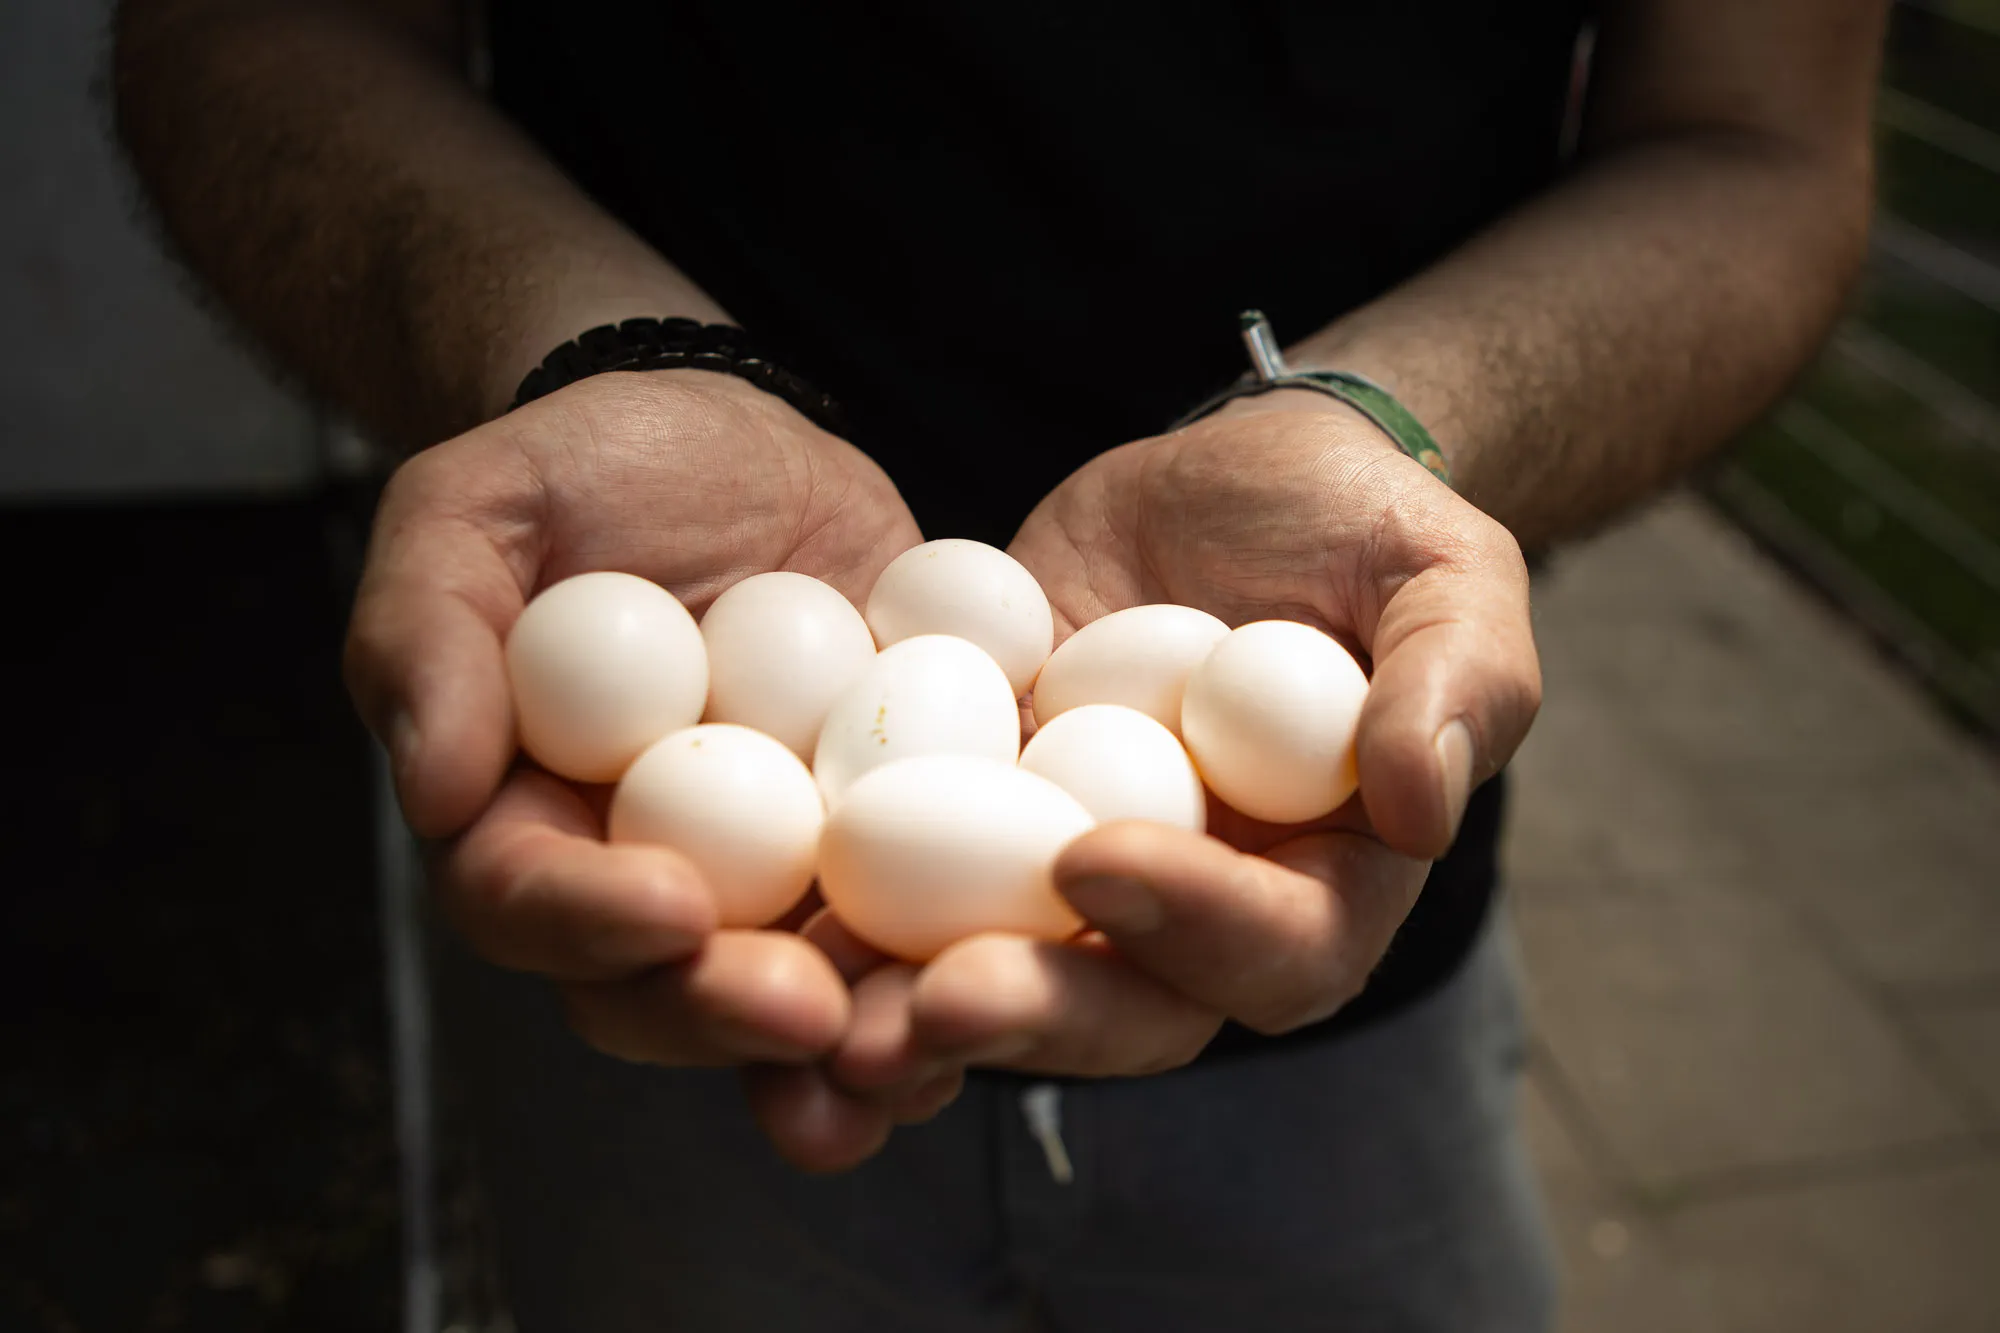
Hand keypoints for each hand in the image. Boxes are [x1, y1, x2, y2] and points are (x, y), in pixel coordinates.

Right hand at [344, 368, 930, 1167]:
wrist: (729, 439)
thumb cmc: (581, 468)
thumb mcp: (476, 508)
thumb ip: (426, 630)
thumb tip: (435, 789)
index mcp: (524, 816)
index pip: (526, 900)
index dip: (587, 922)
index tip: (671, 908)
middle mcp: (643, 869)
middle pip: (662, 987)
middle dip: (731, 1011)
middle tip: (810, 1007)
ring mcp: (770, 866)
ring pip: (794, 986)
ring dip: (853, 1038)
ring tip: (916, 1050)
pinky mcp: (879, 837)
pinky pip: (914, 918)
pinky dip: (955, 961)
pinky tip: (1012, 972)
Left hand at [824, 391, 1540, 1092]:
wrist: (1234, 481)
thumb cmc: (1361, 526)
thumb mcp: (1444, 576)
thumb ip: (1458, 682)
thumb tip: (1420, 805)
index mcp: (1321, 883)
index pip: (1279, 950)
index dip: (1195, 926)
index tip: (1099, 860)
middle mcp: (1192, 914)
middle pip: (1124, 1009)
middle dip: (1032, 1013)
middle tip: (932, 1002)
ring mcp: (1070, 877)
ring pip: (999, 978)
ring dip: (910, 1014)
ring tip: (821, 1020)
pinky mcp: (971, 821)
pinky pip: (906, 893)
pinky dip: (837, 930)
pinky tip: (757, 935)